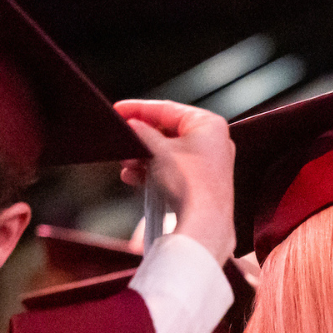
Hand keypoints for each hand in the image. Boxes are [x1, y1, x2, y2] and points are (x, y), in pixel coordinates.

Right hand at [114, 99, 235, 263]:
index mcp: (208, 124)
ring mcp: (209, 162)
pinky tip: (135, 177)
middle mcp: (213, 141)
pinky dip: (153, 171)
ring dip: (143, 157)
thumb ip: (143, 132)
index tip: (119, 110)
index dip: (139, 109)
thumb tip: (133, 125)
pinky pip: (172, 169)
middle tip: (122, 141)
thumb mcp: (159, 150)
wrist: (203, 223)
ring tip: (126, 163)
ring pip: (167, 152)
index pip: (167, 109)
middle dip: (140, 139)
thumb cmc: (190, 184)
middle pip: (167, 131)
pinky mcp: (201, 182)